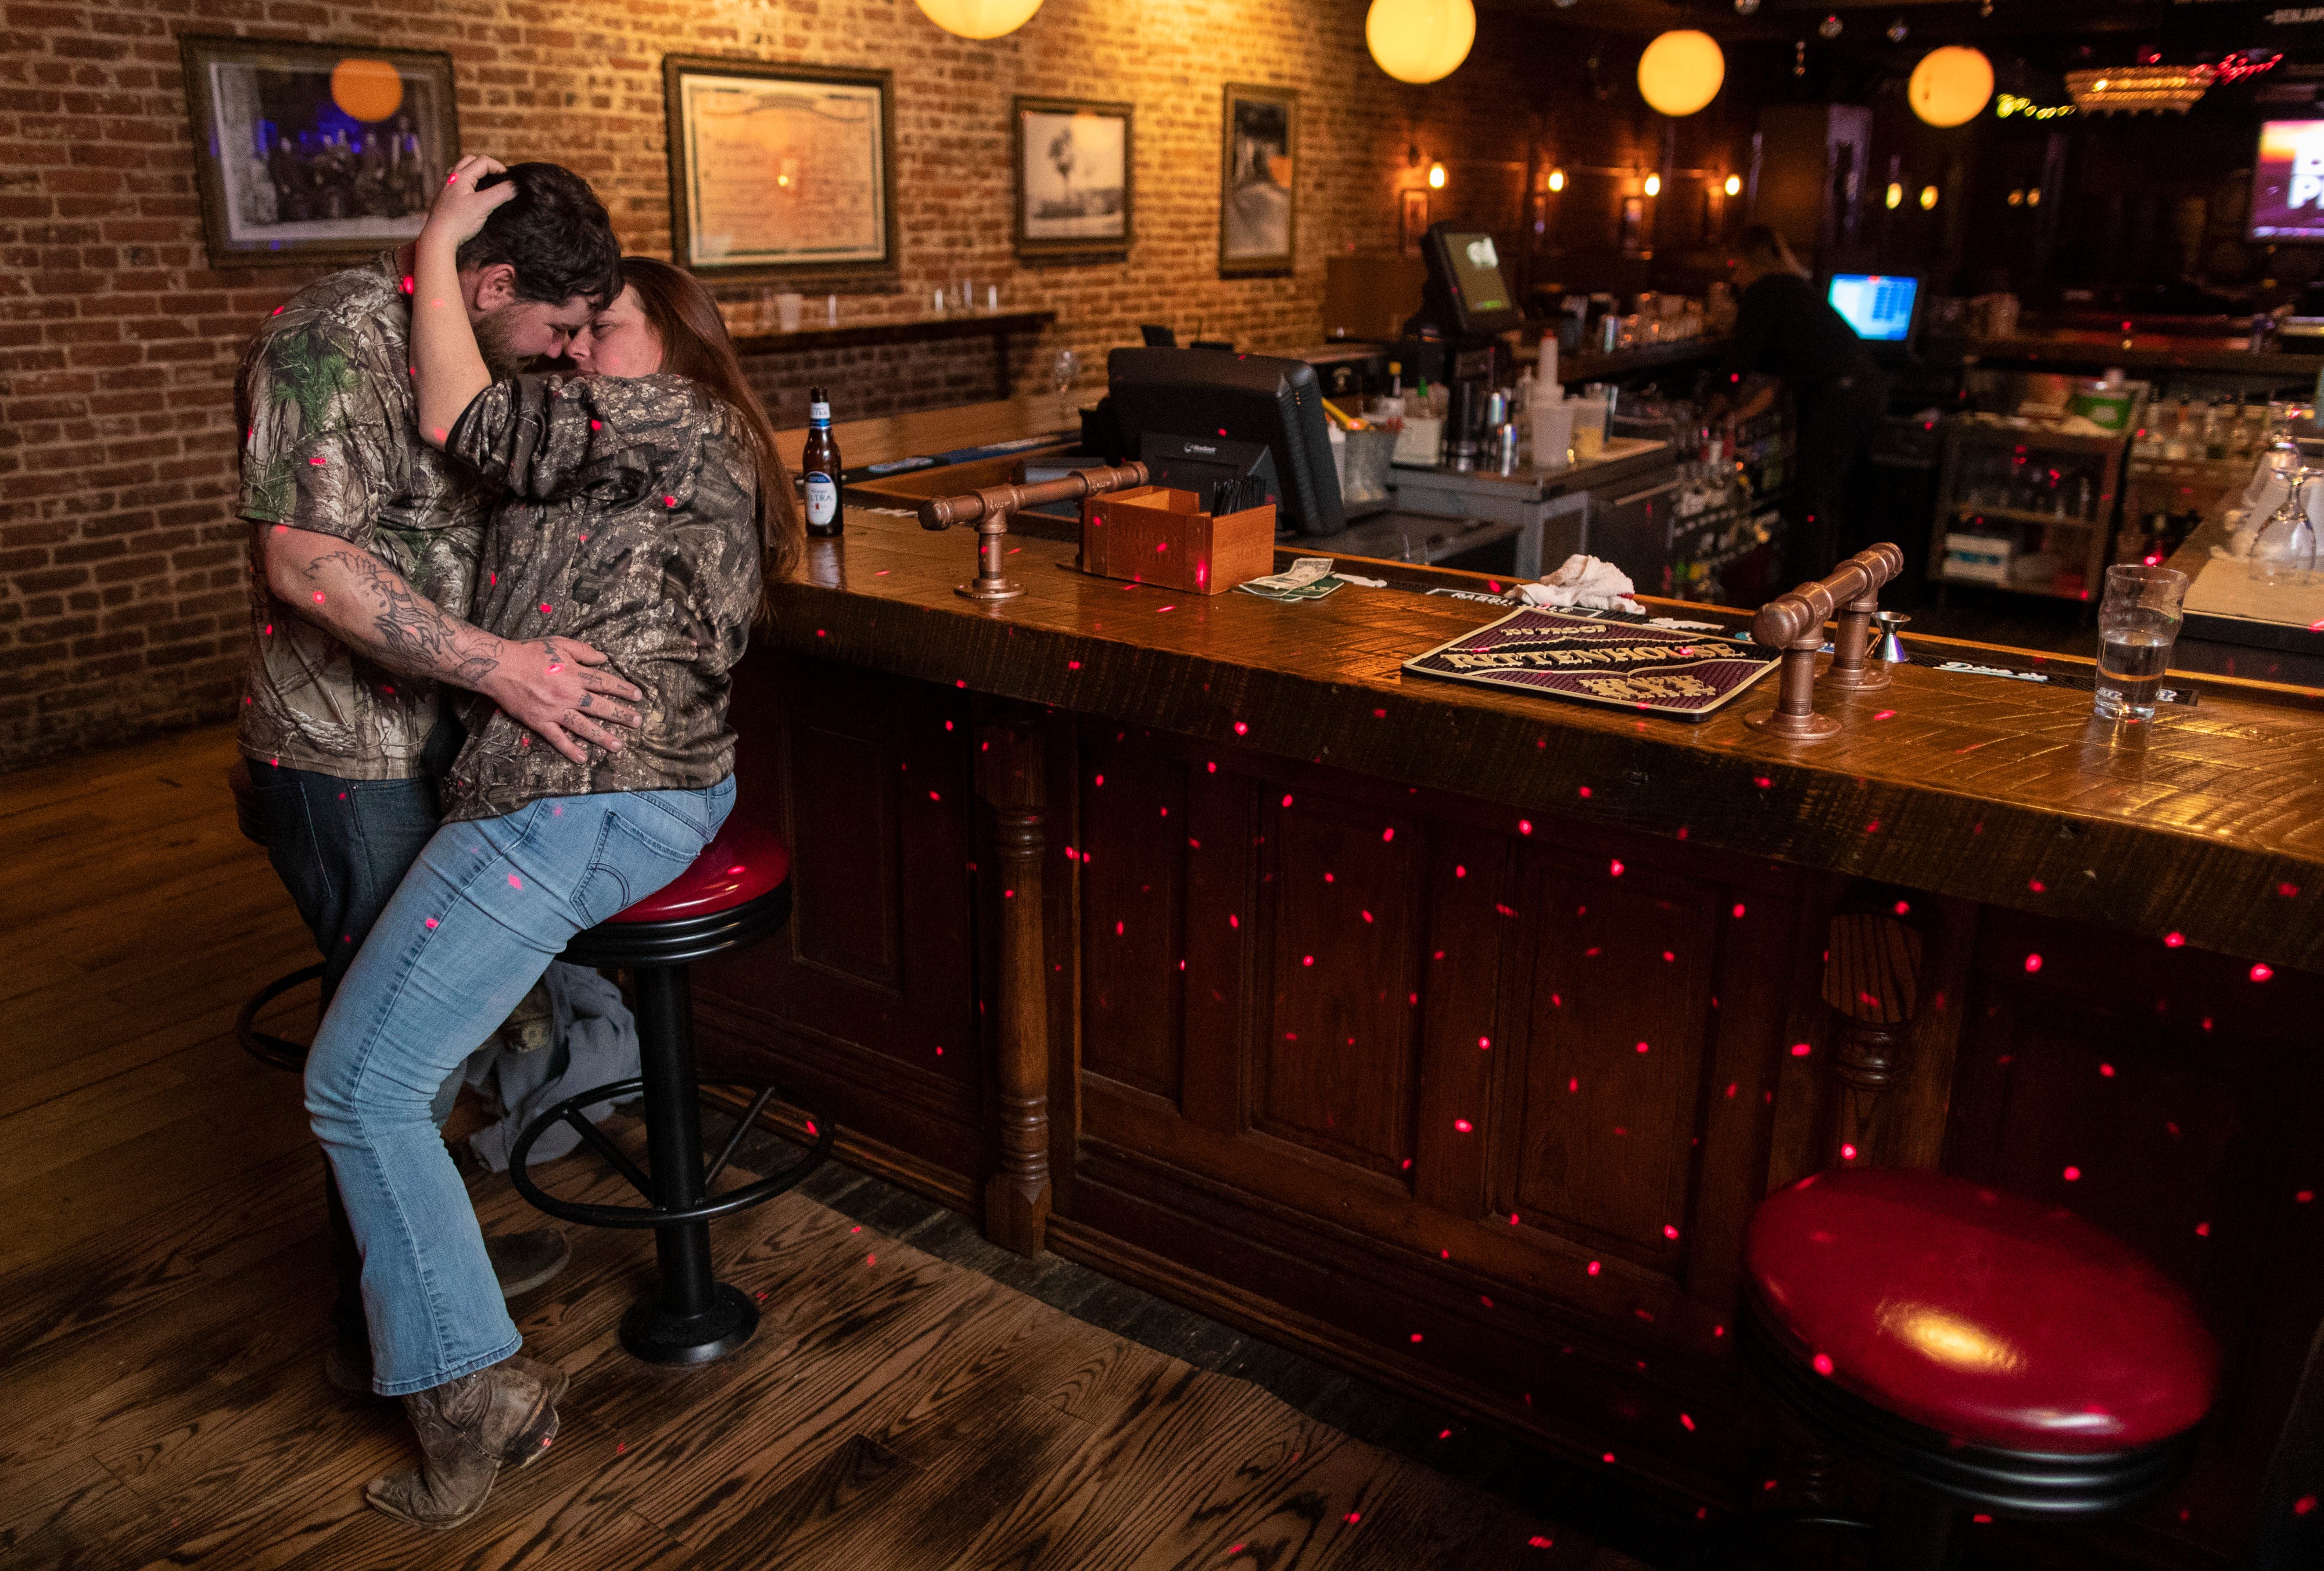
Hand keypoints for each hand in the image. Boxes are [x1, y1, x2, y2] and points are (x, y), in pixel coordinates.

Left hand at [420, 154, 515, 252]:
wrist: (438, 239)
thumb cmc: (458, 222)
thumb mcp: (483, 206)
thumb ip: (501, 194)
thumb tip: (516, 185)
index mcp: (461, 176)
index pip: (484, 161)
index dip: (499, 168)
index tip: (509, 180)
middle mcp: (451, 178)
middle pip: (471, 161)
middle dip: (487, 166)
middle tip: (498, 179)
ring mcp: (445, 188)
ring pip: (461, 170)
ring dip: (474, 172)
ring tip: (485, 183)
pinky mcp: (443, 198)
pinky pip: (455, 182)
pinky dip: (466, 182)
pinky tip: (470, 193)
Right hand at [482, 638, 645, 764]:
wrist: (499, 666)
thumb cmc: (529, 653)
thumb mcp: (559, 643)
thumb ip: (583, 651)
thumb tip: (604, 659)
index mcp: (575, 674)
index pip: (605, 683)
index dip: (623, 690)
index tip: (638, 696)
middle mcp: (568, 694)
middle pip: (600, 707)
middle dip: (621, 715)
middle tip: (637, 722)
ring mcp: (554, 710)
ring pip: (584, 726)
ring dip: (603, 737)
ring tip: (619, 746)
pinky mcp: (540, 722)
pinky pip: (557, 739)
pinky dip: (570, 749)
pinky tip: (582, 759)